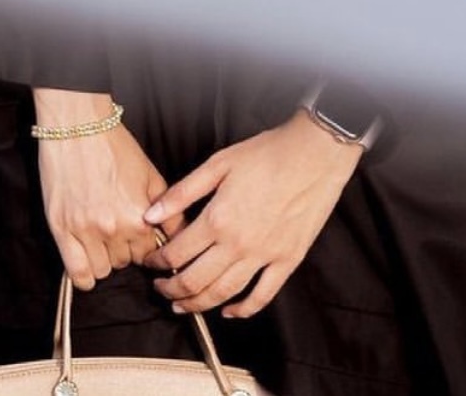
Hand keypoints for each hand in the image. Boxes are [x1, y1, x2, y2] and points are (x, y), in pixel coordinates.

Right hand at [33, 90, 176, 290]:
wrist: (78, 126)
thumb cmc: (114, 146)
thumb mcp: (151, 175)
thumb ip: (170, 211)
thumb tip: (181, 237)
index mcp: (139, 216)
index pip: (149, 255)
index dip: (145, 246)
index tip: (139, 238)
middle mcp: (114, 229)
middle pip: (126, 263)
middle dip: (125, 250)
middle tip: (119, 231)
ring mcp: (85, 231)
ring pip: (103, 270)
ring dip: (105, 259)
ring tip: (102, 239)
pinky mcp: (61, 230)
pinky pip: (77, 274)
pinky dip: (84, 276)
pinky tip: (88, 262)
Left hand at [142, 110, 361, 318]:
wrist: (314, 154)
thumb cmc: (267, 153)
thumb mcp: (218, 163)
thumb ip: (183, 192)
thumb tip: (151, 214)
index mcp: (217, 219)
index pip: (177, 254)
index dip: (157, 262)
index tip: (151, 262)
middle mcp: (238, 244)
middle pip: (195, 281)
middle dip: (171, 290)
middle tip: (161, 290)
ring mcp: (264, 256)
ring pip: (223, 294)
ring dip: (198, 304)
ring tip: (183, 305)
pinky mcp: (288, 260)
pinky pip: (262, 296)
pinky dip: (243, 310)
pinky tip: (230, 311)